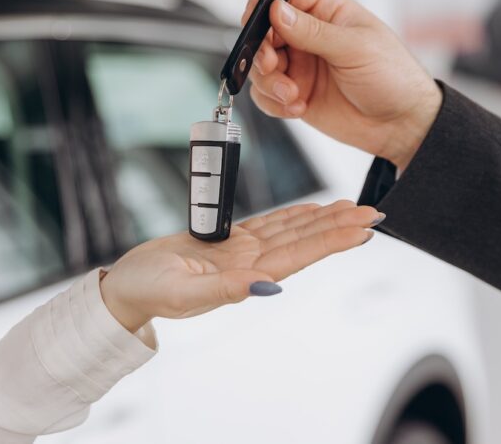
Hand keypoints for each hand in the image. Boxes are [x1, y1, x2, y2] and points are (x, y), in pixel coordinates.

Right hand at [100, 200, 381, 331]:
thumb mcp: (181, 292)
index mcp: (243, 278)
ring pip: (291, 231)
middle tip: (372, 213)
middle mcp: (249, 266)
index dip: (331, 242)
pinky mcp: (228, 242)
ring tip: (352, 208)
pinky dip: (292, 216)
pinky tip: (312, 210)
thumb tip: (264, 286)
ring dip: (322, 219)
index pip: (297, 257)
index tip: (361, 231)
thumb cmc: (148, 292)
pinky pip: (268, 225)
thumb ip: (223, 289)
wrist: (128, 288)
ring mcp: (241, 254)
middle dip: (338, 227)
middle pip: (303, 242)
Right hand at [244, 0, 442, 171]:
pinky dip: (273, 103)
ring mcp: (301, 66)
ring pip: (261, 67)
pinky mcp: (295, 94)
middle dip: (262, 51)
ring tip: (291, 95)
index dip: (263, 3)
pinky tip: (297, 107)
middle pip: (264, 33)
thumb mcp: (355, 48)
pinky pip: (266, 96)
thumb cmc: (393, 77)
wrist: (401, 124)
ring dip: (268, 82)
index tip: (253, 20)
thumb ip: (313, 31)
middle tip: (272, 66)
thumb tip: (277, 10)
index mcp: (327, 12)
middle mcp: (309, 36)